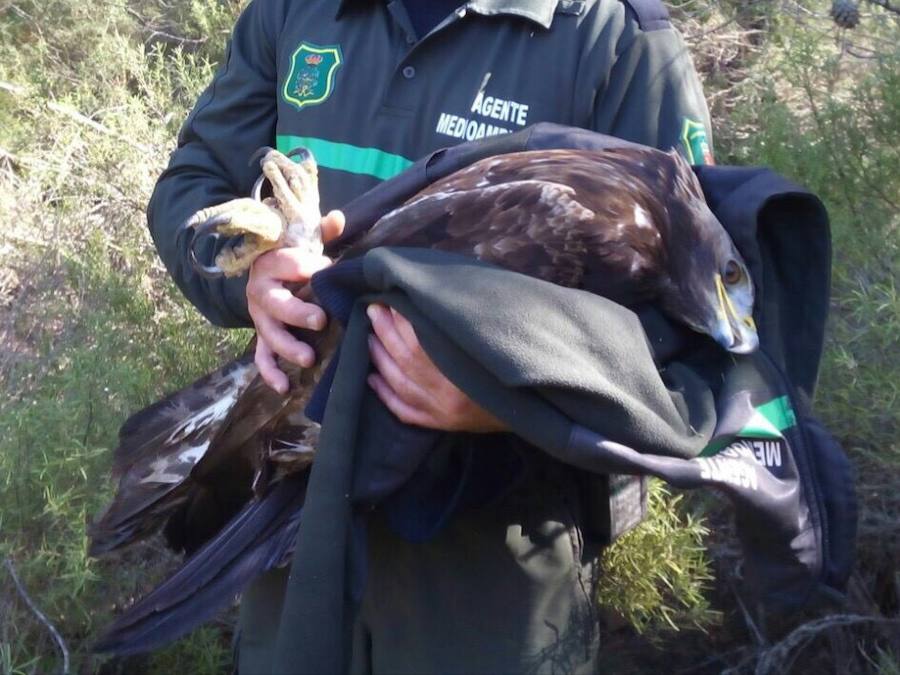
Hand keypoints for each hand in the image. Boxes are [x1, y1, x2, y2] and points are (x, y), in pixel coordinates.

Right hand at [247, 210, 344, 392]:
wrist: (266, 273)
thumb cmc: (294, 258)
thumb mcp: (306, 242)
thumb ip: (322, 232)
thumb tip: (339, 218)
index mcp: (271, 263)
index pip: (289, 263)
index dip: (309, 266)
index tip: (328, 268)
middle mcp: (261, 291)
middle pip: (276, 303)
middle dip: (297, 313)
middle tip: (320, 321)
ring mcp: (260, 317)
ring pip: (269, 334)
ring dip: (287, 347)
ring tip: (309, 359)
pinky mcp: (262, 337)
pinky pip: (261, 357)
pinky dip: (270, 373)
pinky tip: (285, 388)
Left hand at [366, 303, 508, 432]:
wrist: (534, 408)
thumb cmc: (516, 366)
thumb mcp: (497, 341)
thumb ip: (468, 323)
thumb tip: (439, 297)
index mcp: (465, 369)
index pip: (422, 340)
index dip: (402, 319)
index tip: (391, 299)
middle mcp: (449, 393)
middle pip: (407, 358)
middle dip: (386, 332)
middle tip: (373, 310)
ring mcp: (442, 412)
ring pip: (400, 383)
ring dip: (380, 358)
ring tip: (369, 336)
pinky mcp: (440, 424)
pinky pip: (404, 411)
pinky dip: (385, 394)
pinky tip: (372, 379)